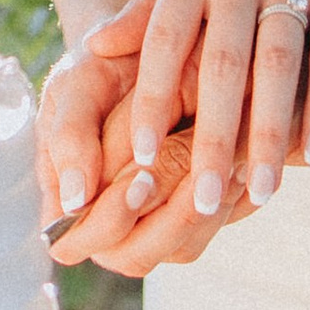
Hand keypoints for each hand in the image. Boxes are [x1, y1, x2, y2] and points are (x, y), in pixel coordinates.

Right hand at [49, 81, 252, 274]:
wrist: (155, 52)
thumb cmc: (103, 67)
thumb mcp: (81, 86)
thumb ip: (72, 136)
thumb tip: (76, 199)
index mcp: (65, 195)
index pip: (76, 240)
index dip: (109, 218)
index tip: (142, 180)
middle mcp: (106, 222)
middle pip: (133, 256)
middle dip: (167, 220)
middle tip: (198, 181)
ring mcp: (151, 226)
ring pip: (181, 248)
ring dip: (206, 209)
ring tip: (231, 167)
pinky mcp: (192, 219)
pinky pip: (213, 229)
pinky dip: (232, 202)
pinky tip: (244, 166)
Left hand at [50, 0, 309, 275]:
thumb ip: (147, 5)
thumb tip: (93, 48)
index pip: (163, 41)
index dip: (149, 100)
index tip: (136, 160)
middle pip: (221, 66)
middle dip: (211, 138)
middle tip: (201, 202)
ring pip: (278, 67)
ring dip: (269, 135)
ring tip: (261, 193)